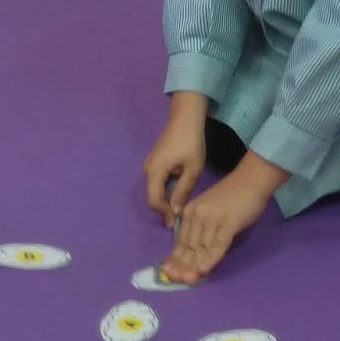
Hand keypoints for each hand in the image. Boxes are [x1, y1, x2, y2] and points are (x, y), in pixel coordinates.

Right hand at [143, 93, 208, 226]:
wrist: (185, 118)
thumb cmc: (191, 143)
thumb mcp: (192, 169)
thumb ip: (182, 191)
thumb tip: (174, 212)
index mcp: (155, 172)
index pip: (153, 201)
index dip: (163, 213)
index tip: (175, 221)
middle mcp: (147, 170)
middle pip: (152, 196)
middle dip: (163, 208)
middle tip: (179, 216)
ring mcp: (150, 164)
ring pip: (154, 189)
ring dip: (165, 198)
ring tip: (180, 204)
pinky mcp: (154, 161)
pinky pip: (157, 180)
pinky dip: (165, 189)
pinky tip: (178, 190)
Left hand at [161, 153, 287, 284]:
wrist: (252, 179)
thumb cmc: (233, 195)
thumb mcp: (210, 209)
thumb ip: (202, 227)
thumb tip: (196, 251)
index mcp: (190, 211)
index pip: (181, 239)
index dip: (176, 258)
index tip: (170, 272)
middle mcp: (197, 215)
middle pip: (189, 245)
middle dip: (183, 265)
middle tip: (178, 280)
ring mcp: (212, 219)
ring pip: (202, 247)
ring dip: (195, 266)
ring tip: (189, 280)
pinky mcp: (228, 223)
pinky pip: (218, 244)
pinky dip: (211, 258)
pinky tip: (205, 269)